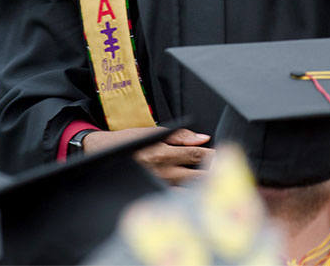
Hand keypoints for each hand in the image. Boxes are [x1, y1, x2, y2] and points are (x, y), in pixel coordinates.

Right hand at [82, 126, 214, 185]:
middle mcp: (161, 171)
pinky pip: (174, 198)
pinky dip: (188, 196)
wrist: (102, 155)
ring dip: (203, 186)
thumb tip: (203, 138)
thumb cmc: (129, 141)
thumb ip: (180, 135)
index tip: (224, 155)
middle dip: (214, 173)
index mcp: (163, 152)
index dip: (213, 156)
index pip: (196, 155)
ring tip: (217, 182)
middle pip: (196, 175)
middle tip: (226, 170)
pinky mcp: (151, 192)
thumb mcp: (154, 131)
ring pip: (188, 189)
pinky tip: (197, 194)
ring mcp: (156, 185)